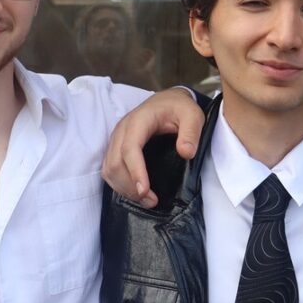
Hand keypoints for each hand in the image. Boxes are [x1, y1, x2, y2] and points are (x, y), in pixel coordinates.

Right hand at [102, 87, 204, 206]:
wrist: (168, 101)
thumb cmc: (179, 108)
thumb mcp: (193, 115)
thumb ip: (191, 132)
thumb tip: (186, 153)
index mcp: (139, 120)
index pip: (130, 148)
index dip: (135, 171)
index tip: (145, 191)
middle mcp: (122, 130)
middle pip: (115, 163)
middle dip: (130, 186)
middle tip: (152, 201)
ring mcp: (116, 139)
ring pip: (109, 169)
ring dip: (124, 188)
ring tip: (147, 200)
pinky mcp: (116, 148)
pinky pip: (109, 169)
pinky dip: (119, 184)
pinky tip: (136, 192)